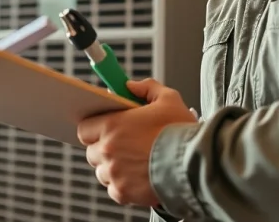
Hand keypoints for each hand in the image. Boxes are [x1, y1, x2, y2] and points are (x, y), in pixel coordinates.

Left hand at [77, 78, 197, 206]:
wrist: (194, 164)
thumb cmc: (180, 131)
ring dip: (113, 168)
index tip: (104, 130)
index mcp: (111, 125)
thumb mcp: (168, 99)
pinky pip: (114, 190)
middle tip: (123, 147)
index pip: (84, 129)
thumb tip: (130, 87)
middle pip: (92, 151)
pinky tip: (138, 177)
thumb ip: (146, 88)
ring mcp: (113, 173)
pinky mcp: (123, 192)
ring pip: (102, 172)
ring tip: (133, 163)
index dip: (93, 129)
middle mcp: (107, 150)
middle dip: (104, 149)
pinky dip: (123, 185)